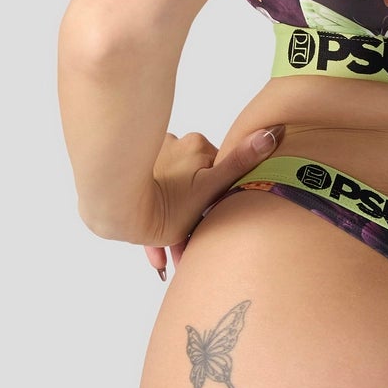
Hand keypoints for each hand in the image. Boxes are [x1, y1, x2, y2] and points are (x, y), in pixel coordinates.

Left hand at [141, 123, 286, 279]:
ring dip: (171, 221)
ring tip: (166, 254)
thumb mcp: (213, 189)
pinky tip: (153, 245)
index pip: (217, 171)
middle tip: (185, 245)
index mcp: (195, 146)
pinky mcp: (132, 173)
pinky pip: (150, 198)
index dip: (216, 199)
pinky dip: (153, 219)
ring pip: (170, 192)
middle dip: (191, 215)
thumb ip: (241, 163)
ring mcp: (152, 158)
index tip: (209, 222)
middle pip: (192, 183)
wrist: (116, 210)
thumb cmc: (166, 204)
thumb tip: (272, 133)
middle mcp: (174, 145)